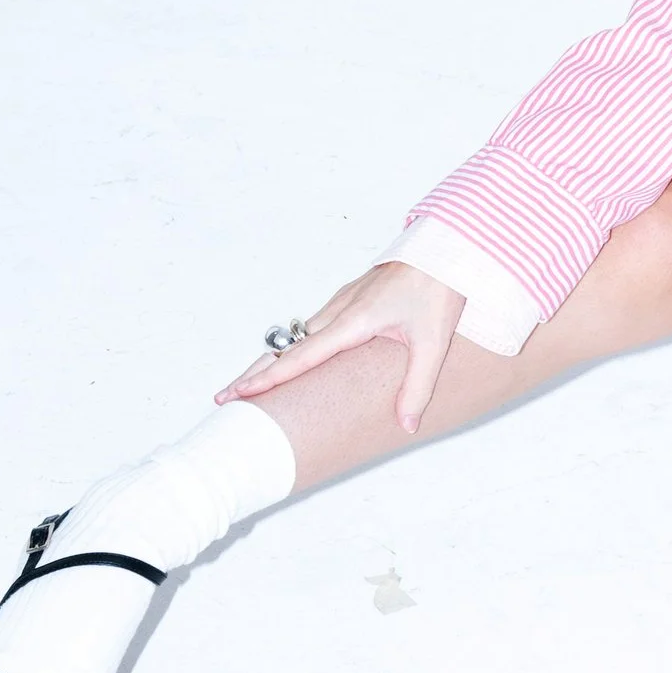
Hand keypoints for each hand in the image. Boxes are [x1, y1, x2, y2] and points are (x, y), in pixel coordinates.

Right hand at [217, 261, 463, 437]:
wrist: (446, 247)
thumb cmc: (438, 289)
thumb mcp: (433, 342)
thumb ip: (417, 386)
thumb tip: (406, 426)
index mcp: (352, 322)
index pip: (300, 359)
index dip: (267, 380)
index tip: (237, 394)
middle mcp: (340, 311)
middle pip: (288, 348)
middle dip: (256, 373)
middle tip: (225, 396)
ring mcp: (344, 302)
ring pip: (299, 336)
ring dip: (274, 359)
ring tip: (254, 384)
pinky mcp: (353, 297)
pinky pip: (314, 326)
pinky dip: (295, 345)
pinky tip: (296, 356)